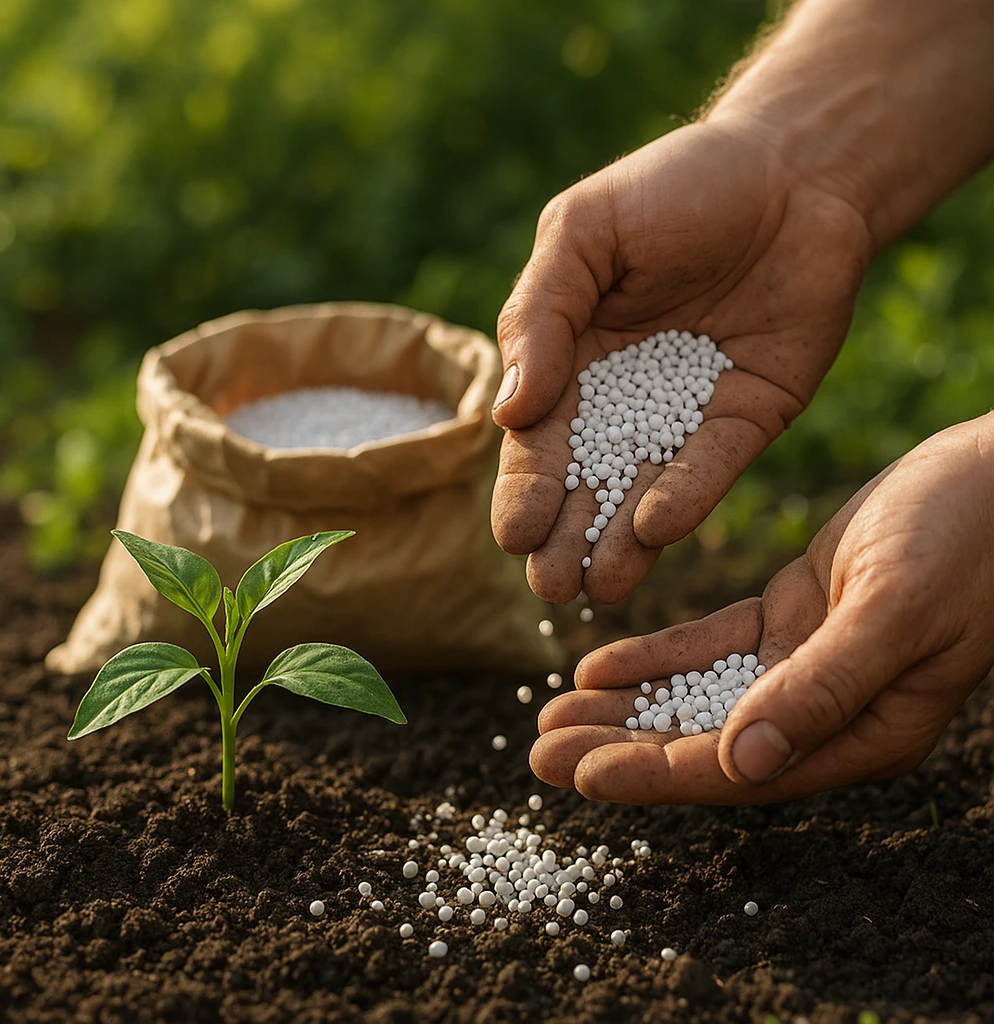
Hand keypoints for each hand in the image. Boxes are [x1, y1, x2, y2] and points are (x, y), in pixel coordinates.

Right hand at [491, 120, 872, 603]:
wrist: (793, 169)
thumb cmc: (674, 188)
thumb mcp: (584, 232)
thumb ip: (540, 314)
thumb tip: (509, 411)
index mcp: (570, 360)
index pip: (538, 440)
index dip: (524, 488)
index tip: (513, 535)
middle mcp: (623, 400)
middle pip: (586, 483)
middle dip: (565, 537)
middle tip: (550, 589)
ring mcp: (686, 414)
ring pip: (644, 490)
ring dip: (620, 540)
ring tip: (599, 585)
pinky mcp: (747, 417)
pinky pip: (713, 465)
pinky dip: (686, 496)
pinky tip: (656, 529)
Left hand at [529, 414, 993, 803]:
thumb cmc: (972, 540)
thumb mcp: (895, 609)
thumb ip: (822, 688)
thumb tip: (742, 763)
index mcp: (863, 730)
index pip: (739, 769)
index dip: (654, 773)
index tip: (577, 775)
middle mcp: (827, 708)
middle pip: (704, 742)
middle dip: (620, 747)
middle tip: (537, 752)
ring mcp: (806, 660)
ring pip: (697, 695)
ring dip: (625, 706)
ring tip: (552, 712)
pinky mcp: (793, 612)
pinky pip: (711, 642)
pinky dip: (656, 655)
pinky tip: (598, 661)